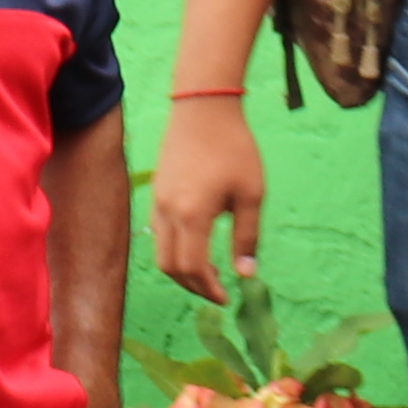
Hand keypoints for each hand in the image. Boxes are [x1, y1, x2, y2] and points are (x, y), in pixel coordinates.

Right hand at [150, 99, 266, 299]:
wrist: (204, 109)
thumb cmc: (235, 149)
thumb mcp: (251, 194)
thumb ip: (247, 237)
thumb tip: (247, 274)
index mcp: (192, 214)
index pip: (193, 268)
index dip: (208, 288)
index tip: (227, 298)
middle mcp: (168, 212)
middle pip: (171, 266)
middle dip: (194, 285)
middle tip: (218, 291)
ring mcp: (157, 202)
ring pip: (160, 252)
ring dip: (182, 270)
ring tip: (209, 273)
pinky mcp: (156, 193)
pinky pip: (158, 234)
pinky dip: (174, 250)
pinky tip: (197, 246)